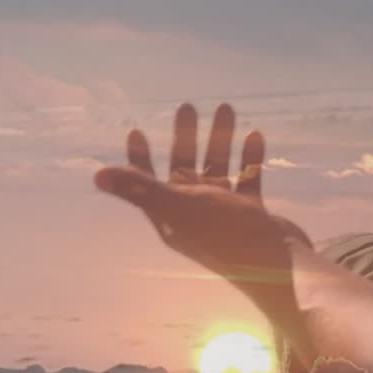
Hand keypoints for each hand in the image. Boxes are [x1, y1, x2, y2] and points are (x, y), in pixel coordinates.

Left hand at [94, 103, 311, 316]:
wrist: (276, 266)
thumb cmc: (224, 235)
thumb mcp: (178, 207)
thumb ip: (140, 189)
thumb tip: (96, 176)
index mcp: (171, 216)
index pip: (148, 184)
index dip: (140, 159)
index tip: (137, 130)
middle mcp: (195, 214)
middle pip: (185, 170)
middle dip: (185, 138)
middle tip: (187, 107)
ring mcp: (224, 214)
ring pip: (218, 170)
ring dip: (220, 141)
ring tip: (227, 109)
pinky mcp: (251, 215)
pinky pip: (247, 180)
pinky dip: (249, 159)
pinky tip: (255, 135)